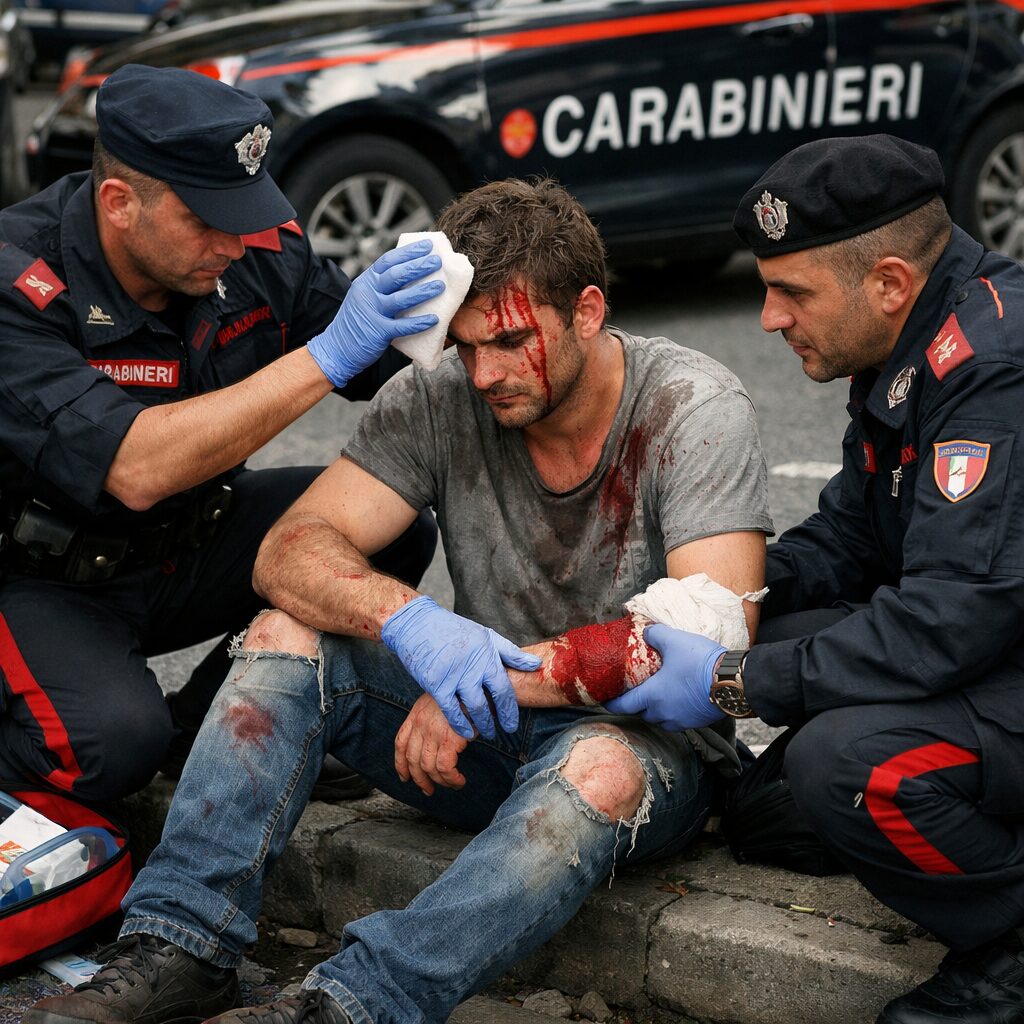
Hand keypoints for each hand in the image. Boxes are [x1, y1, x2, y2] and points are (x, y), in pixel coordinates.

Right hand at [307, 239, 443, 385]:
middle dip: (419, 267)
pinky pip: (402, 326)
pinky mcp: (378, 332)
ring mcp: (372, 312)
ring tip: (440, 286)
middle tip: (438, 262)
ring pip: (401, 298)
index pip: (388, 260)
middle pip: (396, 275)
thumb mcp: (364, 296)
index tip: (427, 245)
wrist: (337, 348)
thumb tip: (413, 274)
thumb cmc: (358, 321)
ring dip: (423, 291)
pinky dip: (419, 323)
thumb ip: (382, 286)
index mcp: (366, 281)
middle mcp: (368, 293)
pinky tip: (434, 320)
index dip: (409, 252)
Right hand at [381, 595, 541, 739]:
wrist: (418, 624)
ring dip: (482, 724)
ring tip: (485, 732)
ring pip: (474, 708)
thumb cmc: (453, 630)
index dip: (510, 710)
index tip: (512, 724)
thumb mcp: (485, 636)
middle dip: (498, 721)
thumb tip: (536, 664)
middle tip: (502, 732)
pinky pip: (451, 710)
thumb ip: (510, 653)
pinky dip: (460, 724)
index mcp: (487, 654)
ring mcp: (454, 675)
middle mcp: (473, 666)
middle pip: (491, 701)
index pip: (504, 688)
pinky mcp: (436, 683)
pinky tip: (466, 732)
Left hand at [395, 693, 468, 795]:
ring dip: (440, 782)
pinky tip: (459, 780)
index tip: (404, 777)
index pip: (401, 742)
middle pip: (412, 759)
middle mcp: (421, 723)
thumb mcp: (441, 700)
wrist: (477, 686)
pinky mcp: (449, 740)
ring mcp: (433, 732)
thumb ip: (433, 717)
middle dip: (420, 779)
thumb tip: (434, 739)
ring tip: (452, 784)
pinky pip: (445, 768)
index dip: (400, 763)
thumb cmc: (465, 693)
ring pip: (428, 767)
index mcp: (417, 713)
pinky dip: (451, 779)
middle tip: (428, 790)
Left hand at [604, 624, 725, 729]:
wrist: (733, 681)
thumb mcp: (674, 640)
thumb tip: (646, 631)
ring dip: (656, 710)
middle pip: (643, 714)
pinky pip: (679, 720)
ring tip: (658, 695)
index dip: (612, 703)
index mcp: (653, 696)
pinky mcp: (698, 721)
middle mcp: (664, 713)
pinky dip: (674, 711)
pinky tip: (679, 698)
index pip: (625, 705)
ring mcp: (682, 720)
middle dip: (637, 706)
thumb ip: (656, 634)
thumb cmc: (700, 663)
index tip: (605, 701)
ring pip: (662, 720)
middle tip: (636, 693)